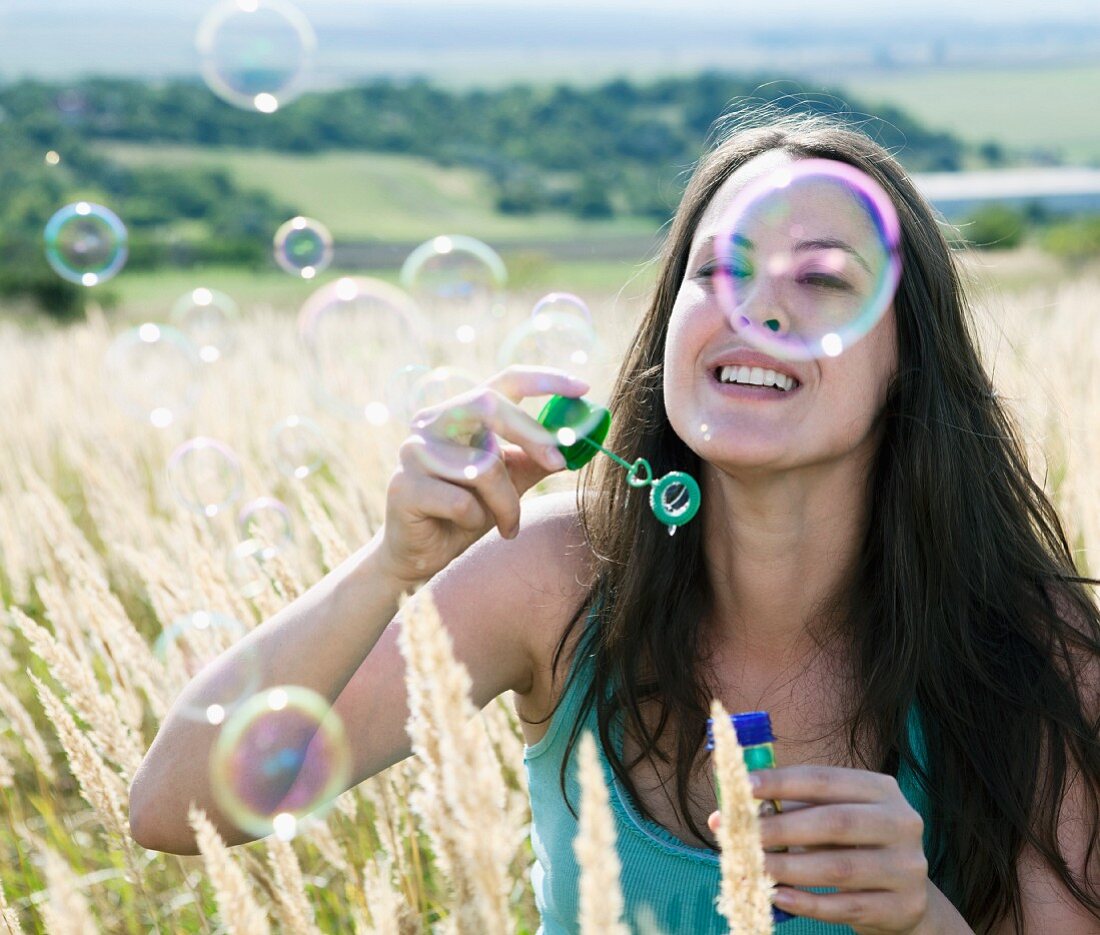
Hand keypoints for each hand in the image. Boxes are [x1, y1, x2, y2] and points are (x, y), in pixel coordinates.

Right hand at [377, 366, 587, 587]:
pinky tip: (465, 528)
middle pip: (489, 406)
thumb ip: (535, 459)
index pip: (503, 382)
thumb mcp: (509, 482)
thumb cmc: (465, 512)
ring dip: (507, 504)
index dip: (544, 380)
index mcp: (460, 413)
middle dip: (531, 435)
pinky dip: (477, 520)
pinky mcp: (403, 486)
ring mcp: (414, 452)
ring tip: (507, 525)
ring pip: (484, 467)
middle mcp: (432, 422)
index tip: (582, 388)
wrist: (421, 554)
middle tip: (559, 462)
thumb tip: (578, 442)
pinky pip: (462, 502)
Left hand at [707, 765, 929, 934]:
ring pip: (839, 868)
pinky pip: (847, 907)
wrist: (905, 897)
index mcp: (880, 789)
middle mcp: (901, 823)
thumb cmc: (852, 846)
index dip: (780, 782)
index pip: (823, 779)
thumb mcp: (830, 817)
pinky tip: (779, 897)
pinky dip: (809, 903)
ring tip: (754, 868)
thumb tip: (723, 815)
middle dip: (781, 829)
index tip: (742, 786)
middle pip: (834, 822)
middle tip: (742, 835)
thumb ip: (785, 810)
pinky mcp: (904, 906)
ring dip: (789, 868)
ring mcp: (906, 867)